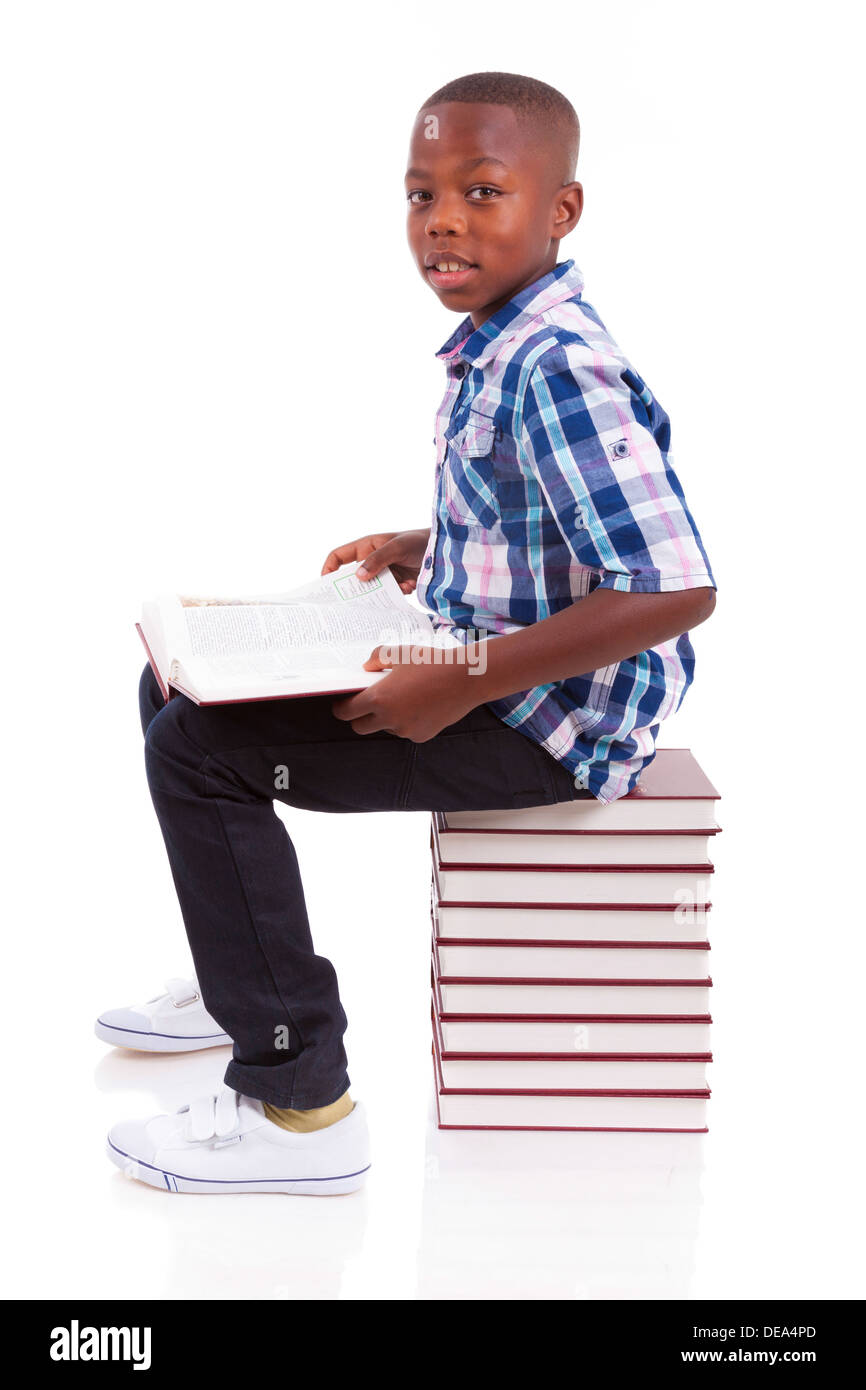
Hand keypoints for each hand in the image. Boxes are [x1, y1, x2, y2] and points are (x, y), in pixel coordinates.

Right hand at [320, 529, 430, 593]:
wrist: (443, 552)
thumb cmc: (418, 541)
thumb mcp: (397, 547)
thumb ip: (378, 560)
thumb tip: (358, 576)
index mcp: (366, 547)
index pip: (339, 556)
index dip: (329, 569)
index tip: (326, 586)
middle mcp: (372, 561)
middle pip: (354, 578)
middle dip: (356, 589)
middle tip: (355, 603)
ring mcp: (384, 573)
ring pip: (373, 589)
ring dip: (383, 592)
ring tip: (398, 588)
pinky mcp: (397, 584)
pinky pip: (390, 594)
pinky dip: (399, 593)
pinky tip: (410, 586)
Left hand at [331, 644, 477, 741]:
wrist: (467, 678)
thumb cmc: (432, 662)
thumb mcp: (400, 652)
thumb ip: (377, 658)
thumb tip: (366, 668)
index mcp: (379, 699)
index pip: (347, 712)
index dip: (341, 708)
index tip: (343, 704)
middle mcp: (390, 719)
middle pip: (361, 727)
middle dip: (359, 717)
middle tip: (366, 705)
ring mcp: (406, 730)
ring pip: (386, 728)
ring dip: (386, 718)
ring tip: (402, 698)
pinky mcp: (422, 736)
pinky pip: (406, 731)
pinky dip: (407, 721)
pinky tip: (420, 705)